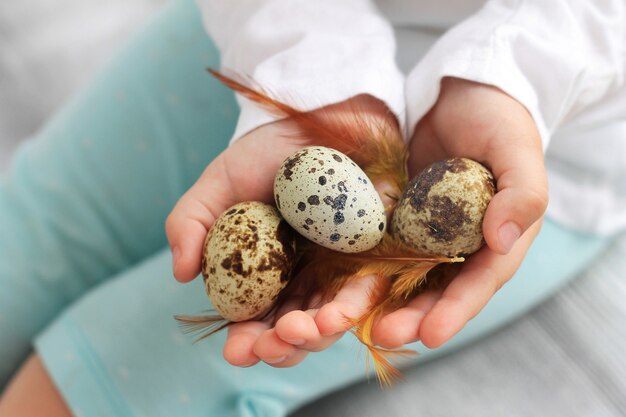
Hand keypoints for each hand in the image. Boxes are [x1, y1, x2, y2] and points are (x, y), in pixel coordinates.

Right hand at [166, 96, 399, 366]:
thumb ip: (191, 221)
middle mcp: (305, 277)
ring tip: (302, 332)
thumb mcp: (220, 182)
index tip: (237, 351)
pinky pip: (369, 288)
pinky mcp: (377, 252)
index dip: (246, 341)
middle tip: (269, 345)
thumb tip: (181, 274)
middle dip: (281, 347)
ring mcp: (341, 268)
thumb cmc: (269, 151)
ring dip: (316, 336)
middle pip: (295, 329)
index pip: (255, 319)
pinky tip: (335, 316)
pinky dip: (353, 306)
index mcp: (266, 272)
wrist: (322, 113)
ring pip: (330, 319)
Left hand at [370, 77, 547, 348]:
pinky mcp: (403, 219)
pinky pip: (386, 249)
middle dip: (416, 317)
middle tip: (386, 336)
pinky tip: (347, 288)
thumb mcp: (517, 149)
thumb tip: (503, 241)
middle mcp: (466, 243)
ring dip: (389, 304)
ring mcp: (432, 233)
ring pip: (411, 278)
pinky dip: (370, 271)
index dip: (458, 310)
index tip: (433, 335)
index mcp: (502, 236)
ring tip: (363, 327)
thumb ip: (522, 193)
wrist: (461, 92)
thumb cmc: (499, 118)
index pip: (482, 280)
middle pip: (442, 289)